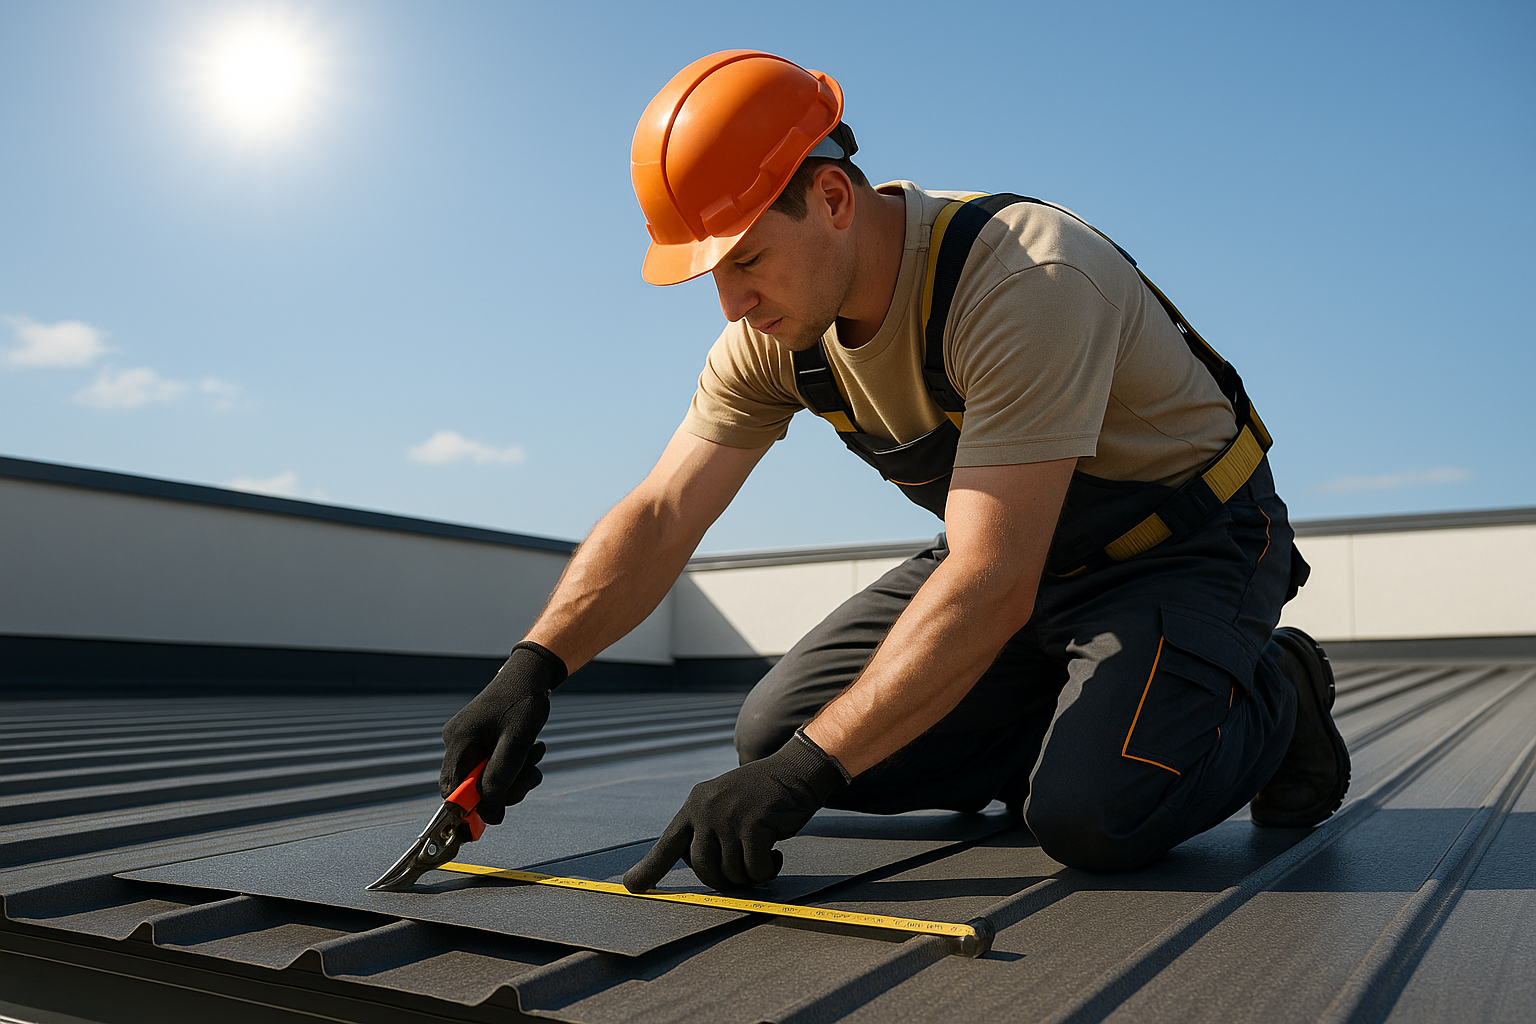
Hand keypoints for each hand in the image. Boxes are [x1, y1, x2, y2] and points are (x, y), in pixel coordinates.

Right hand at [439, 641, 566, 824]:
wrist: (530, 676)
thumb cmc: (522, 703)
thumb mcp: (516, 743)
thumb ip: (500, 778)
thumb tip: (489, 815)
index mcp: (458, 741)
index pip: (451, 790)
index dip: (471, 806)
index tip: (497, 810)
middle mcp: (457, 743)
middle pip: (473, 788)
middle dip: (506, 786)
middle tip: (531, 773)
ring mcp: (468, 742)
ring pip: (488, 779)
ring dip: (516, 775)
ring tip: (536, 753)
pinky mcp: (480, 743)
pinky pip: (494, 766)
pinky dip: (516, 765)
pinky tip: (533, 750)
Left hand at [623, 729, 849, 891]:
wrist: (793, 772)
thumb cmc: (760, 797)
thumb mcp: (723, 805)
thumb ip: (705, 831)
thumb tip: (696, 867)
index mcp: (694, 806)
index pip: (667, 843)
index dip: (650, 868)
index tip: (632, 885)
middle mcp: (705, 810)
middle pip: (703, 869)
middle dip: (724, 880)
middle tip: (744, 871)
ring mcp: (728, 817)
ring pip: (730, 872)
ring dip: (749, 875)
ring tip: (762, 857)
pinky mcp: (753, 825)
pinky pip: (755, 869)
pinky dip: (767, 871)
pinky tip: (776, 856)